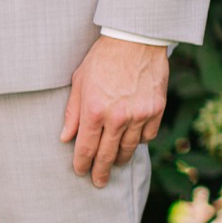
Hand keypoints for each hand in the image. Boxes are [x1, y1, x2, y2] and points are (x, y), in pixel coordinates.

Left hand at [60, 37, 169, 187]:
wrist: (135, 40)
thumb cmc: (102, 58)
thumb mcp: (79, 82)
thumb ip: (72, 113)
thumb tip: (65, 138)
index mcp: (95, 111)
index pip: (86, 148)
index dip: (82, 163)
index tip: (80, 172)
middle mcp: (118, 117)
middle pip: (107, 154)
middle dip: (101, 171)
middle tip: (98, 182)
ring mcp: (140, 115)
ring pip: (129, 148)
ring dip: (120, 158)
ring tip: (113, 163)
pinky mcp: (156, 110)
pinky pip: (148, 136)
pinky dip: (140, 141)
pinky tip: (132, 142)